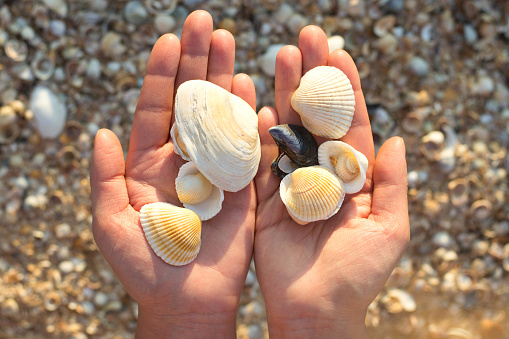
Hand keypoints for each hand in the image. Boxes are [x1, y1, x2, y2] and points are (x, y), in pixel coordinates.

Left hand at [90, 11, 255, 337]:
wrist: (187, 300)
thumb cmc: (145, 266)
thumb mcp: (110, 222)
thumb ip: (104, 176)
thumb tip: (100, 132)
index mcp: (148, 163)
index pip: (156, 109)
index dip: (162, 74)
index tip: (171, 39)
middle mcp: (183, 158)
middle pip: (190, 101)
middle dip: (197, 61)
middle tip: (206, 23)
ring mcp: (215, 168)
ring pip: (219, 114)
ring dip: (224, 77)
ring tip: (229, 40)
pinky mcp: (242, 184)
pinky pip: (246, 144)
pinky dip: (249, 115)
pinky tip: (250, 84)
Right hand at [254, 26, 409, 337]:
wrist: (314, 310)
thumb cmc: (357, 275)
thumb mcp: (390, 229)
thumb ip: (392, 184)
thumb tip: (398, 138)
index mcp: (354, 177)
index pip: (352, 124)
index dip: (346, 89)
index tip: (338, 53)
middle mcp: (322, 173)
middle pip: (317, 118)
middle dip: (313, 78)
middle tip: (305, 38)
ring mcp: (291, 182)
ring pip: (288, 130)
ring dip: (285, 93)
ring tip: (281, 56)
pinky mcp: (264, 198)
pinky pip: (261, 160)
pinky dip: (260, 134)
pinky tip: (260, 104)